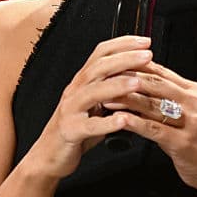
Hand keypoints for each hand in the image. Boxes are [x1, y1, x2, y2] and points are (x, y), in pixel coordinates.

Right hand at [28, 36, 152, 180]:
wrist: (48, 155)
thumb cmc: (76, 128)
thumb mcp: (95, 103)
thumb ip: (112, 89)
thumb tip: (140, 74)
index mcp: (83, 81)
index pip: (101, 53)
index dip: (122, 44)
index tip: (145, 41)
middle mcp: (75, 91)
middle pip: (99, 67)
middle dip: (125, 59)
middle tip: (148, 55)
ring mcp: (71, 110)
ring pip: (93, 92)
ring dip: (117, 86)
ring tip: (138, 82)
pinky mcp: (70, 131)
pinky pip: (89, 126)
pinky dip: (106, 123)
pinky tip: (122, 120)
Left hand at [105, 61, 196, 195]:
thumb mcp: (186, 114)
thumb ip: (165, 99)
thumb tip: (136, 87)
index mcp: (193, 91)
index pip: (160, 71)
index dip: (135, 66)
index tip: (114, 66)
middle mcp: (193, 102)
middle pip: (155, 83)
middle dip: (127, 80)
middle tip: (104, 79)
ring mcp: (190, 122)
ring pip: (153, 104)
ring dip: (126, 100)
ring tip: (106, 98)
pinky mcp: (183, 142)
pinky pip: (154, 129)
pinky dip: (135, 123)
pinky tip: (120, 121)